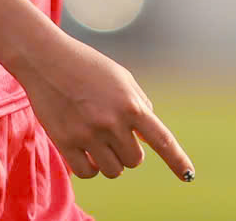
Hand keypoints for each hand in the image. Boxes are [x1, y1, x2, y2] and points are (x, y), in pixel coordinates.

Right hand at [13, 29, 193, 182]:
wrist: (46, 59)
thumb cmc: (87, 66)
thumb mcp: (121, 78)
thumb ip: (139, 104)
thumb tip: (150, 136)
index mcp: (130, 104)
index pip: (162, 140)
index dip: (177, 161)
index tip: (189, 176)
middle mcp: (112, 122)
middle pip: (134, 160)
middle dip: (128, 152)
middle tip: (113, 134)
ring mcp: (88, 134)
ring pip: (113, 171)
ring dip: (109, 161)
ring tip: (98, 142)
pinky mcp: (66, 143)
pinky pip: (88, 174)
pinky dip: (89, 168)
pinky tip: (84, 153)